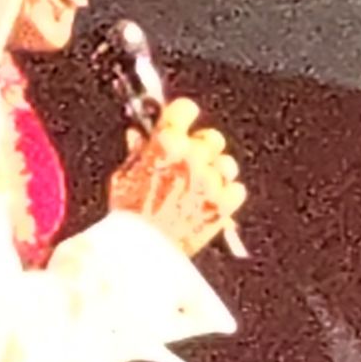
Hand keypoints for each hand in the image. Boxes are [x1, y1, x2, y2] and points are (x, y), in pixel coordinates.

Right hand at [107, 97, 247, 256]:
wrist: (142, 253)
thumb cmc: (129, 216)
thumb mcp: (123, 176)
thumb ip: (136, 152)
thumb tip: (138, 135)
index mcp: (166, 144)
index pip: (185, 108)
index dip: (181, 115)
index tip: (180, 120)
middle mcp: (193, 158)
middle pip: (211, 136)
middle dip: (198, 146)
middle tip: (185, 161)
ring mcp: (212, 182)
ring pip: (227, 163)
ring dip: (215, 170)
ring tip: (197, 184)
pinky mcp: (224, 205)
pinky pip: (237, 190)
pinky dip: (226, 194)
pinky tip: (207, 201)